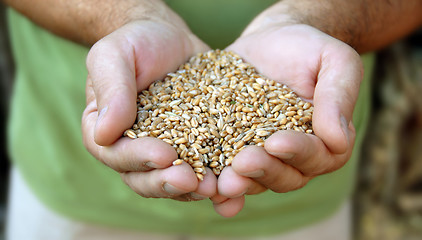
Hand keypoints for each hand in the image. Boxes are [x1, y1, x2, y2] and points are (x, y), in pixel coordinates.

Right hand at [82, 18, 215, 201]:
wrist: (169, 39)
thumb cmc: (135, 43)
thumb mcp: (114, 55)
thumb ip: (110, 90)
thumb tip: (104, 133)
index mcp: (107, 132)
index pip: (116, 154)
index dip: (139, 159)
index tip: (165, 155)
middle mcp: (134, 149)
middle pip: (145, 177)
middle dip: (168, 183)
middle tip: (192, 182)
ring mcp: (166, 151)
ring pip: (175, 180)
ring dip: (194, 189)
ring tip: (216, 186)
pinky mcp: (194, 146)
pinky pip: (203, 167)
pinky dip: (217, 177)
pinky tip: (234, 182)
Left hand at [212, 24, 362, 216]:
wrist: (270, 42)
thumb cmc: (307, 49)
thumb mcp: (334, 61)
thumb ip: (339, 96)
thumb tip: (339, 141)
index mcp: (326, 140)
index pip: (317, 154)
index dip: (297, 151)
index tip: (276, 142)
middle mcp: (295, 157)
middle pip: (285, 176)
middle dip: (264, 170)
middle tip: (243, 163)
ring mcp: (263, 156)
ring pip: (256, 179)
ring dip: (240, 183)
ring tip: (222, 182)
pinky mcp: (234, 149)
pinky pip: (228, 171)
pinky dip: (219, 184)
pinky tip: (207, 191)